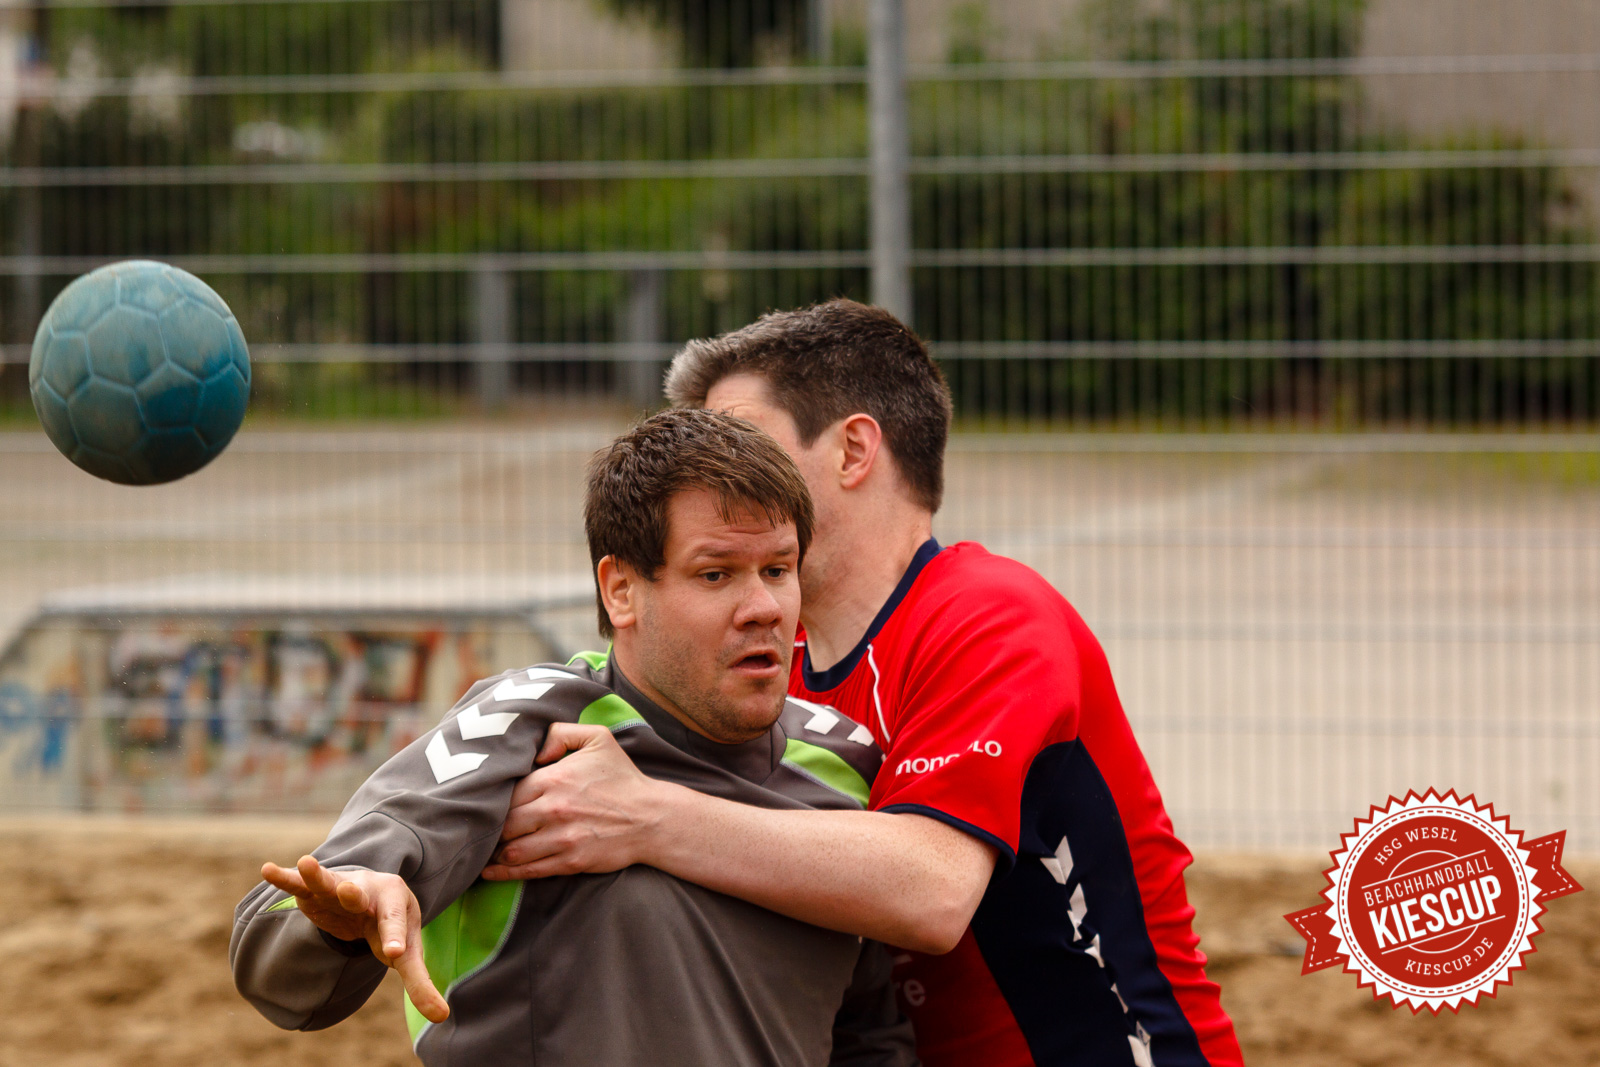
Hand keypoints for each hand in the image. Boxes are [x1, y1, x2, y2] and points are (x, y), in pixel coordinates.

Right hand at [261, 855, 448, 1023]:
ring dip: (317, 875)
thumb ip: (419, 982)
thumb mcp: (406, 952)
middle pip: (360, 894)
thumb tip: (442, 1016)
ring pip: (328, 882)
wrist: (375, 894)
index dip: (394, 939)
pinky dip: (285, 878)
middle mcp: (368, 891)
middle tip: (349, 890)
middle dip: (353, 894)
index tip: (393, 954)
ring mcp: (339, 888)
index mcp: (395, 904)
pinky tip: (268, 869)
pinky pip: (299, 884)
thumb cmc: (390, 926)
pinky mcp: (315, 893)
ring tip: (306, 861)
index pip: (395, 924)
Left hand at [482, 722, 668, 879]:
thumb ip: (561, 732)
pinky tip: (490, 872)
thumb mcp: (598, 739)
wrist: (652, 818)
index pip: (507, 792)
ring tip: (481, 851)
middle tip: (476, 831)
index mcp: (554, 779)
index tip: (483, 805)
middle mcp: (553, 809)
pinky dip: (504, 873)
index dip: (492, 800)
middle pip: (503, 823)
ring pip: (512, 850)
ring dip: (494, 853)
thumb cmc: (623, 778)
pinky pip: (528, 870)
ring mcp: (561, 838)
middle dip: (489, 829)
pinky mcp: (570, 862)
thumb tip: (535, 749)